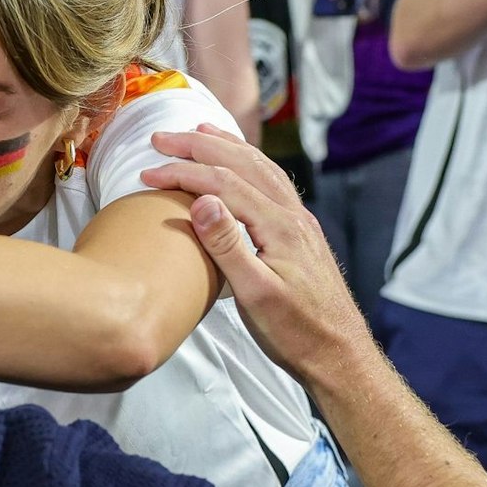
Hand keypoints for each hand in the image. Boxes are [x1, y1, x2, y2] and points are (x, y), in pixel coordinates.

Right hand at [141, 124, 369, 386]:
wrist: (339, 355)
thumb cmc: (296, 334)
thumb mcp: (255, 295)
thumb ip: (227, 245)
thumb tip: (202, 200)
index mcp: (278, 227)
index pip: (222, 183)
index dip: (182, 173)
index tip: (147, 171)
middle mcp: (292, 215)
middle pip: (242, 164)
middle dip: (199, 145)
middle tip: (162, 137)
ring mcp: (299, 222)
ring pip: (261, 168)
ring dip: (226, 146)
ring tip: (199, 131)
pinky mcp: (301, 234)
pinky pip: (272, 183)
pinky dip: (249, 163)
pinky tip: (241, 166)